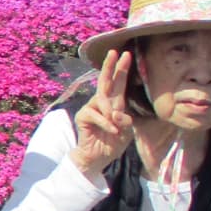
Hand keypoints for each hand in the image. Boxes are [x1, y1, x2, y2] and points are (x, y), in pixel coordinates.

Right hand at [72, 49, 135, 176]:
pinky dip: (105, 122)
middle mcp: (102, 102)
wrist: (98, 158)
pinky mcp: (83, 116)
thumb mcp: (126, 130)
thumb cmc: (113, 142)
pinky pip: (96, 114)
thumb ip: (125, 119)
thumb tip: (116, 113)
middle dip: (110, 66)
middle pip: (105, 81)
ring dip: (111, 111)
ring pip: (103, 99)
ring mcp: (91, 108)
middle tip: (114, 53)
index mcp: (115, 103)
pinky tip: (112, 130)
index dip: (122, 68)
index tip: (127, 54)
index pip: (119, 83)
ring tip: (116, 126)